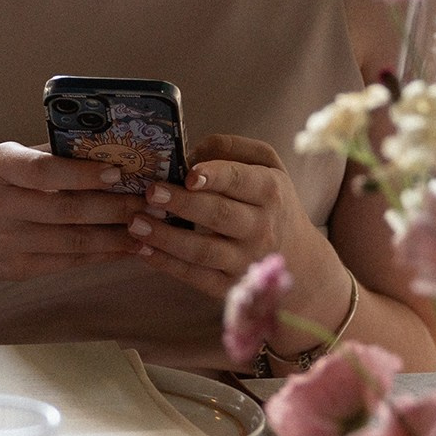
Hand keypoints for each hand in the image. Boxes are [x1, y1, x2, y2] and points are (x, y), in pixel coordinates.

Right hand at [0, 142, 144, 283]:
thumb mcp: (8, 161)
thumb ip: (51, 154)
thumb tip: (109, 146)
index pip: (44, 171)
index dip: (83, 173)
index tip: (120, 172)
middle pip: (66, 210)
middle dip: (115, 208)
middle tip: (151, 203)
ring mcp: (5, 241)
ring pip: (72, 241)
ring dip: (117, 236)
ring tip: (149, 228)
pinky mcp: (16, 268)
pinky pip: (68, 263)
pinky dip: (103, 256)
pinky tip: (127, 248)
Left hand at [126, 134, 349, 334]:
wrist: (299, 259)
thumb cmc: (270, 201)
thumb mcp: (266, 165)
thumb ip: (231, 149)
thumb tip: (190, 154)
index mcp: (269, 191)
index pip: (242, 181)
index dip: (216, 176)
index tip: (189, 174)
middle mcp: (261, 228)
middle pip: (219, 215)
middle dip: (182, 204)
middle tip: (151, 192)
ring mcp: (246, 260)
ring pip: (203, 251)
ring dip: (167, 237)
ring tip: (136, 222)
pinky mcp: (230, 285)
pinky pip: (196, 277)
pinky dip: (167, 264)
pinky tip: (142, 249)